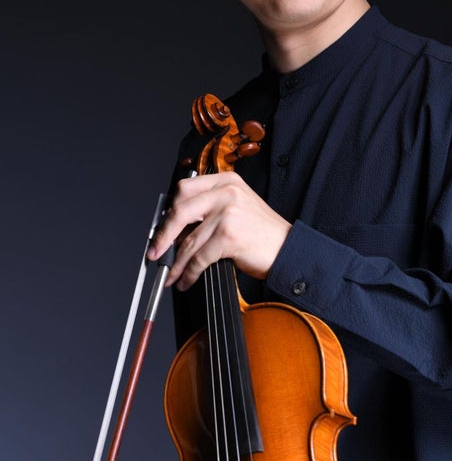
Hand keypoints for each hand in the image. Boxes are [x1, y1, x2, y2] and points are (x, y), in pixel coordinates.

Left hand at [147, 171, 291, 289]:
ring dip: (176, 263)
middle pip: (181, 211)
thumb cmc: (262, 232)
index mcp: (226, 181)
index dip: (168, 212)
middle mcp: (226, 192)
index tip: (160, 229)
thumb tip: (176, 230)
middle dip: (164, 236)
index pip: (185, 190)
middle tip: (155, 252)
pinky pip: (200, 257)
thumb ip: (209, 209)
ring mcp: (228, 212)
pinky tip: (187, 279)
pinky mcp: (229, 235)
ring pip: (189, 240)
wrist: (287, 248)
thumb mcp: (237, 207)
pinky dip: (189, 272)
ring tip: (172, 275)